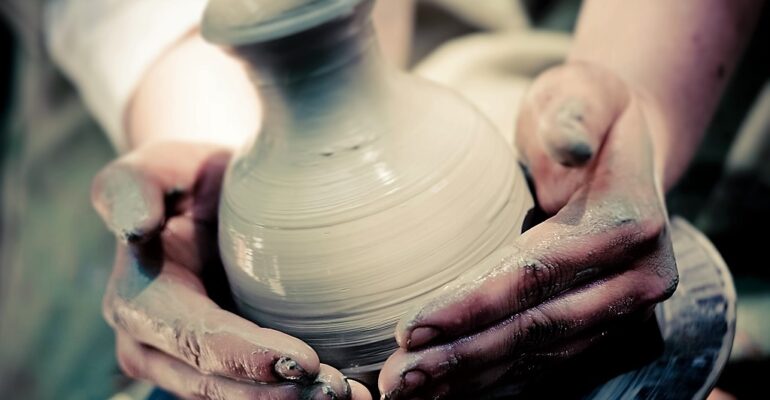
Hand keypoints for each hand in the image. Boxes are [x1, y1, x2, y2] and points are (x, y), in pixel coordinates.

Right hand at [92, 141, 370, 399]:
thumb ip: (134, 185)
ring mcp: (182, 364)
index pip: (195, 338)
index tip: (305, 361)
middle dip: (277, 395)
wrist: (208, 195)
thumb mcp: (160, 164)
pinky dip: (291, 396)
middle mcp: (154, 345)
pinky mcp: (217, 367)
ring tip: (350, 397)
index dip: (246, 358)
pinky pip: (250, 392)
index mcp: (139, 301)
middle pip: (216, 384)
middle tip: (338, 391)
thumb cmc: (187, 176)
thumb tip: (135, 227)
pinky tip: (343, 393)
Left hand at [378, 62, 678, 398]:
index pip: (538, 274)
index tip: (411, 328)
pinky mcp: (603, 324)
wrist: (623, 147)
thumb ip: (573, 114)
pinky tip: (449, 390)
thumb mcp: (582, 93)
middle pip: (537, 327)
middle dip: (463, 356)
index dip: (473, 304)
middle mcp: (636, 279)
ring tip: (410, 392)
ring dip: (472, 378)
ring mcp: (624, 309)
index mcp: (629, 225)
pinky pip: (546, 359)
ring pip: (539, 354)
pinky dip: (496, 378)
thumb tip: (567, 147)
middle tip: (398, 379)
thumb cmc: (588, 114)